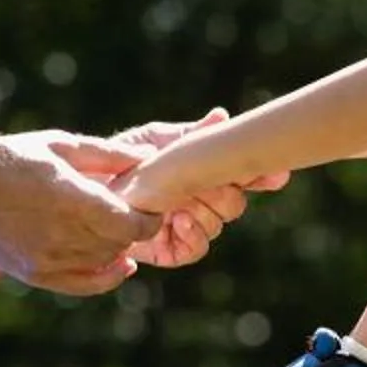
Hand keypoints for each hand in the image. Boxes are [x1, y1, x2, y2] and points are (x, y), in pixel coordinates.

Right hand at [0, 131, 160, 292]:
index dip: (150, 218)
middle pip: (121, 243)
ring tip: (118, 228)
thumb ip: (107, 155)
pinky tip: (119, 264)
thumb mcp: (59, 147)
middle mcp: (63, 234)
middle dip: (135, 229)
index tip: (152, 207)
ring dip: (119, 247)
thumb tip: (147, 158)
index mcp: (72, 199)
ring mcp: (49, 259)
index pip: (131, 223)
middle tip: (137, 213)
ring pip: (106, 261)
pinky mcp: (37, 274)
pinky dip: (107, 277)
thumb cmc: (11, 160)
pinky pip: (85, 285)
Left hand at [108, 110, 287, 263]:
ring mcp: (184, 225)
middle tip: (205, 186)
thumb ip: (192, 135)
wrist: (90, 186)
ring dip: (203, 214)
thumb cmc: (122, 157)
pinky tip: (178, 222)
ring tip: (180, 204)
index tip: (277, 176)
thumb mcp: (157, 141)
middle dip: (223, 195)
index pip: (242, 176)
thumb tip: (222, 116)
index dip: (261, 176)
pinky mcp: (167, 250)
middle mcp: (198, 200)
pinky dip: (192, 237)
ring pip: (216, 226)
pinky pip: (195, 250)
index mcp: (202, 173)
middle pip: (234, 205)